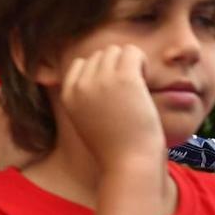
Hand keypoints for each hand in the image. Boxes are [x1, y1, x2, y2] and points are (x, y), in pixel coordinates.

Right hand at [57, 44, 164, 169]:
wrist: (130, 164)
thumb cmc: (117, 149)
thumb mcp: (90, 121)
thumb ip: (89, 98)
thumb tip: (102, 74)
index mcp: (68, 94)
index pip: (82, 63)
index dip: (103, 73)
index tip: (115, 95)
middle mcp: (81, 84)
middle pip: (101, 54)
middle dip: (118, 68)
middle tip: (130, 95)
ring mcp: (101, 79)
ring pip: (117, 50)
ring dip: (132, 65)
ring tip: (138, 91)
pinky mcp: (124, 78)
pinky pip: (133, 52)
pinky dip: (143, 63)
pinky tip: (145, 84)